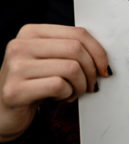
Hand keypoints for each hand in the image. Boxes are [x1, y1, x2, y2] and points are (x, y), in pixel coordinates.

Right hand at [0, 24, 109, 143]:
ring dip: (80, 85)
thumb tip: (104, 56)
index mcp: (31, 32)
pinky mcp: (14, 90)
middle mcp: (19, 46)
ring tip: (73, 92)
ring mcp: (14, 67)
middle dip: (91, 70)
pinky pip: (58, 86)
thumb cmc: (35, 82)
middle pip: (76, 49)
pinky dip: (67, 94)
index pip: (77, 33)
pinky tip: (59, 98)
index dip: (98, 51)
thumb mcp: (50, 59)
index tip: (103, 67)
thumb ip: (71, 48)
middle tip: (90, 84)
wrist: (4, 111)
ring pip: (70, 68)